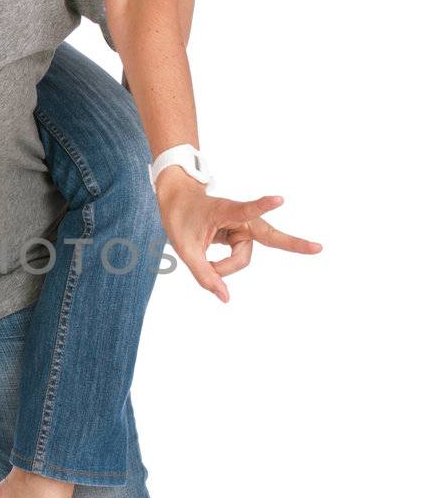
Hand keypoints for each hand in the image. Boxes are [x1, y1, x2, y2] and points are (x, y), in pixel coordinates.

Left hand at [154, 168, 321, 302]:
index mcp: (226, 211)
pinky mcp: (241, 237)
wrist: (179, 201)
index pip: (246, 209)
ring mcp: (243, 228)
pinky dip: (225, 266)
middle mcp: (241, 218)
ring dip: (224, 267)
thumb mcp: (185, 249)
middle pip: (266, 239)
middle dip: (293, 244)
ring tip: (202, 258)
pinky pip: (237, 259)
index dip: (262, 205)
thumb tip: (225, 298)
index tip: (279, 199)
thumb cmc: (181, 219)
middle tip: (319, 248)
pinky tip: (213, 264)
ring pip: (243, 259)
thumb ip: (204, 274)